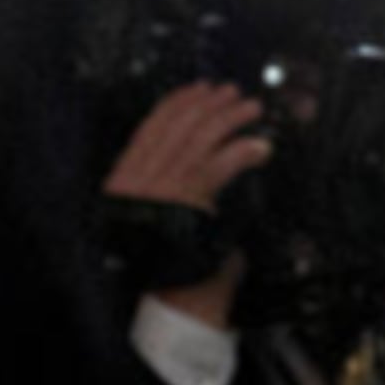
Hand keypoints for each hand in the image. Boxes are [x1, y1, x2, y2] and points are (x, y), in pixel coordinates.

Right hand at [104, 82, 269, 328]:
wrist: (171, 295)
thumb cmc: (168, 257)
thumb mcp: (153, 212)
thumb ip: (161, 180)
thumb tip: (189, 149)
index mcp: (124, 178)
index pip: (150, 126)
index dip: (176, 102)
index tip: (198, 89)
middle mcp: (140, 178)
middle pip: (179, 125)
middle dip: (210, 104)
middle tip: (233, 94)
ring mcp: (165, 187)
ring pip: (202, 137)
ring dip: (231, 119)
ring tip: (252, 110)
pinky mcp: (192, 198)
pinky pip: (222, 162)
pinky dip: (244, 150)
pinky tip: (260, 147)